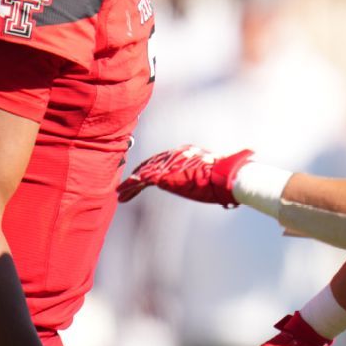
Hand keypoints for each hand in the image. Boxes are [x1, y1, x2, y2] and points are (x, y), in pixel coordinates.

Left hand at [116, 145, 253, 205]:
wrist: (226, 176)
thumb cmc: (226, 178)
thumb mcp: (213, 174)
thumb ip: (206, 176)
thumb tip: (214, 187)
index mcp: (187, 153)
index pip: (165, 159)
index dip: (153, 168)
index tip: (144, 176)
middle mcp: (176, 154)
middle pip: (152, 163)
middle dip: (138, 174)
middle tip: (126, 184)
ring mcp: (169, 164)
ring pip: (144, 172)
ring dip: (130, 183)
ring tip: (120, 193)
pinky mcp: (165, 175)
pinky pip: (143, 179)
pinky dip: (132, 185)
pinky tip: (123, 191)